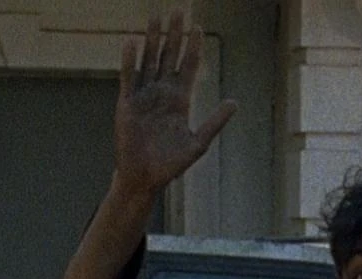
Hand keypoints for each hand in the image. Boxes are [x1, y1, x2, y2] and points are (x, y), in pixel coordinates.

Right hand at [113, 9, 236, 195]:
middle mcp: (161, 93)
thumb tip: (234, 102)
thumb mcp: (198, 143)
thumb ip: (215, 122)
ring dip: (152, 39)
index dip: (192, 47)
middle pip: (168, 57)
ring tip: (155, 18)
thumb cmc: (171, 164)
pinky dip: (130, 60)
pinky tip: (132, 41)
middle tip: (177, 11)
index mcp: (179, 100)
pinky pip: (129, 77)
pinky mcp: (127, 104)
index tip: (197, 27)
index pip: (187, 67)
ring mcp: (144, 96)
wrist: (145, 178)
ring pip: (149, 61)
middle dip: (174, 34)